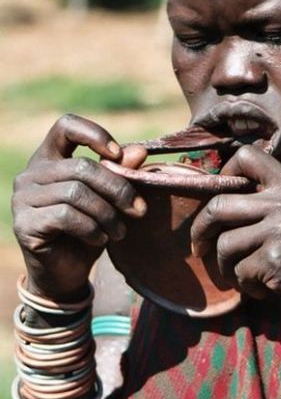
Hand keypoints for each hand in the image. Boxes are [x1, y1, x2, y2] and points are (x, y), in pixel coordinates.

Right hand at [12, 114, 145, 299]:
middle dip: (117, 188)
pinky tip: (101, 240)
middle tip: (139, 210)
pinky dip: (92, 228)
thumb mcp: (109, 198)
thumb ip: (121, 172)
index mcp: (50, 158)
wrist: (67, 273)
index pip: (66, 126)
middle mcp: (31, 173)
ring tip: (120, 231)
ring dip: (107, 214)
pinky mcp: (24, 223)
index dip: (94, 134)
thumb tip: (141, 151)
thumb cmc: (89, 228)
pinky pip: (66, 216)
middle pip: (81, 166)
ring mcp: (23, 198)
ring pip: (76, 192)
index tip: (117, 155)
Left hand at [190, 145, 280, 319]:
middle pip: (219, 204)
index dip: (224, 173)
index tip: (220, 196)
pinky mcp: (274, 260)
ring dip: (226, 267)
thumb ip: (275, 201)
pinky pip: (239, 272)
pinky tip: (264, 289)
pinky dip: (246, 286)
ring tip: (244, 276)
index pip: (246, 155)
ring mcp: (278, 230)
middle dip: (201, 228)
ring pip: (225, 244)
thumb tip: (224, 202)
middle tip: (199, 246)